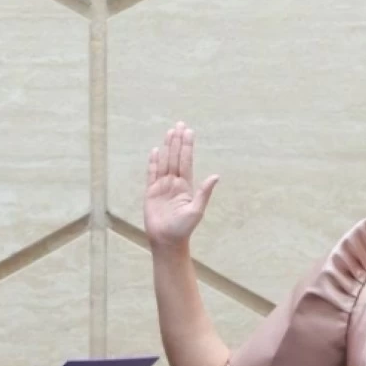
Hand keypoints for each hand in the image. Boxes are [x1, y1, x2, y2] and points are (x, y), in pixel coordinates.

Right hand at [143, 121, 219, 250]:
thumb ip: (204, 192)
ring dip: (167, 148)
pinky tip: (156, 151)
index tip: (188, 131)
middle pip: (176, 158)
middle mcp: (174, 183)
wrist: (166, 241)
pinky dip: (153, 163)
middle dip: (178, 141)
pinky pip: (151, 174)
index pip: (186, 161)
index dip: (187, 146)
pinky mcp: (151, 193)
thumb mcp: (196, 210)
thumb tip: (215, 176)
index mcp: (185, 186)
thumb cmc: (183, 228)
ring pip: (164, 162)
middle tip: (180, 124)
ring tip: (170, 132)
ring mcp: (162, 187)